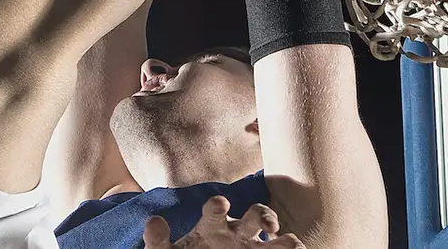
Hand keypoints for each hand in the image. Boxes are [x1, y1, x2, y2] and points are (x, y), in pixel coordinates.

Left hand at [142, 197, 302, 248]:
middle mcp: (239, 233)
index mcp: (212, 226)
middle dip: (264, 217)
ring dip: (288, 242)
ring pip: (280, 241)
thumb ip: (157, 240)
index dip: (218, 205)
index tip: (220, 202)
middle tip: (269, 226)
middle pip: (256, 216)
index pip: (215, 210)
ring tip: (293, 247)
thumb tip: (154, 221)